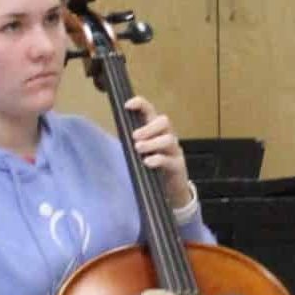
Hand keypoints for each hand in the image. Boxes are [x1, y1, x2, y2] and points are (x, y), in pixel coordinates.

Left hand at [125, 97, 193, 211]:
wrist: (171, 189)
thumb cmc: (153, 167)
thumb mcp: (141, 151)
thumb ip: (132, 141)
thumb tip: (117, 131)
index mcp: (156, 131)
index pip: (150, 111)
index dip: (141, 105)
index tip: (127, 105)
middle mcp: (168, 137)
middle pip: (164, 122)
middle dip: (148, 127)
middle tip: (134, 137)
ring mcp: (174, 151)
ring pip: (168, 139)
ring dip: (152, 143)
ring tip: (139, 149)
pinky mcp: (178, 166)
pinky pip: (169, 159)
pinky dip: (157, 159)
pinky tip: (147, 162)